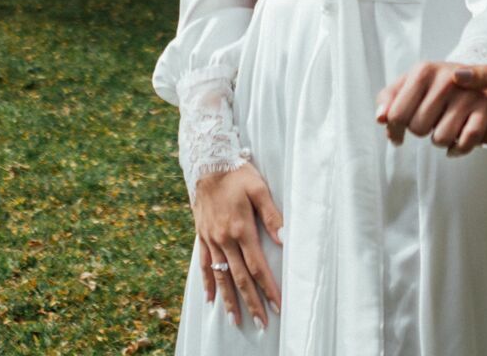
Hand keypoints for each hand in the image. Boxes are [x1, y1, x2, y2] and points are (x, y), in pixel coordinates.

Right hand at [191, 162, 283, 328]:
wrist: (206, 163)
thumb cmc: (236, 173)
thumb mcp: (258, 188)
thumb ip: (272, 215)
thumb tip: (284, 240)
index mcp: (240, 229)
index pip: (257, 267)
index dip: (268, 288)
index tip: (277, 306)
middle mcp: (224, 239)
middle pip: (240, 278)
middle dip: (252, 302)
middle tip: (261, 323)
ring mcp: (211, 240)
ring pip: (221, 276)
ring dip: (229, 300)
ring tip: (236, 320)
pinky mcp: (202, 236)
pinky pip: (205, 264)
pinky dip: (208, 283)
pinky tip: (210, 299)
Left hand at [375, 60, 486, 156]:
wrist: (478, 79)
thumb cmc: (436, 87)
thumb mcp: (409, 85)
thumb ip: (389, 99)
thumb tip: (380, 118)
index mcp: (423, 71)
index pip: (397, 115)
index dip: (394, 131)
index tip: (397, 134)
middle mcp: (447, 79)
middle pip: (418, 129)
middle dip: (421, 130)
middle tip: (429, 121)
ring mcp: (468, 94)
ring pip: (441, 138)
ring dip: (440, 140)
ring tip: (444, 126)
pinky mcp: (486, 108)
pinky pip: (466, 142)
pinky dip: (458, 148)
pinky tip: (455, 141)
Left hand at [449, 53, 486, 156]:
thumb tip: (456, 76)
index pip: (470, 132)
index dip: (457, 113)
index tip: (450, 93)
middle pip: (473, 133)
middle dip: (463, 111)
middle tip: (455, 88)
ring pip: (479, 129)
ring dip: (472, 111)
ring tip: (467, 89)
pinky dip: (482, 111)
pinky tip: (479, 94)